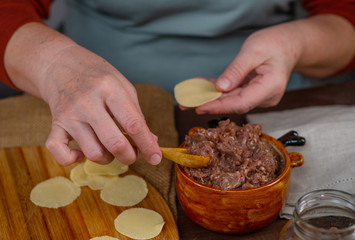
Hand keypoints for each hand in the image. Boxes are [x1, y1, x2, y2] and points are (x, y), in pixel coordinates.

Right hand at [5, 23, 161, 165]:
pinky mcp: (55, 124)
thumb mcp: (122, 86)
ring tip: (110, 149)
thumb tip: (152, 141)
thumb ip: (136, 114)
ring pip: (92, 153)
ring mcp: (69, 114)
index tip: (156, 157)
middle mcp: (88, 102)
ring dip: (107, 158)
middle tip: (132, 154)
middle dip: (129, 156)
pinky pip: (60, 153)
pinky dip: (73, 160)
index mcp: (110, 89)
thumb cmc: (97, 76)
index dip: (147, 144)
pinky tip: (82, 152)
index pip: (133, 123)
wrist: (59, 63)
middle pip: (114, 143)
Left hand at [196, 15, 354, 114]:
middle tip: (186, 105)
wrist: (288, 45)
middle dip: (209, 104)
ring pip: (230, 100)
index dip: (220, 106)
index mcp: (271, 87)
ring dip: (209, 99)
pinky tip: (200, 90)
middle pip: (234, 104)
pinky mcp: (251, 93)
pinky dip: (216, 92)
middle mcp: (265, 97)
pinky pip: (232, 93)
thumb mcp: (254, 51)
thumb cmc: (275, 44)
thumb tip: (220, 88)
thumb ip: (237, 70)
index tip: (200, 106)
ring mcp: (258, 96)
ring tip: (188, 99)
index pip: (242, 102)